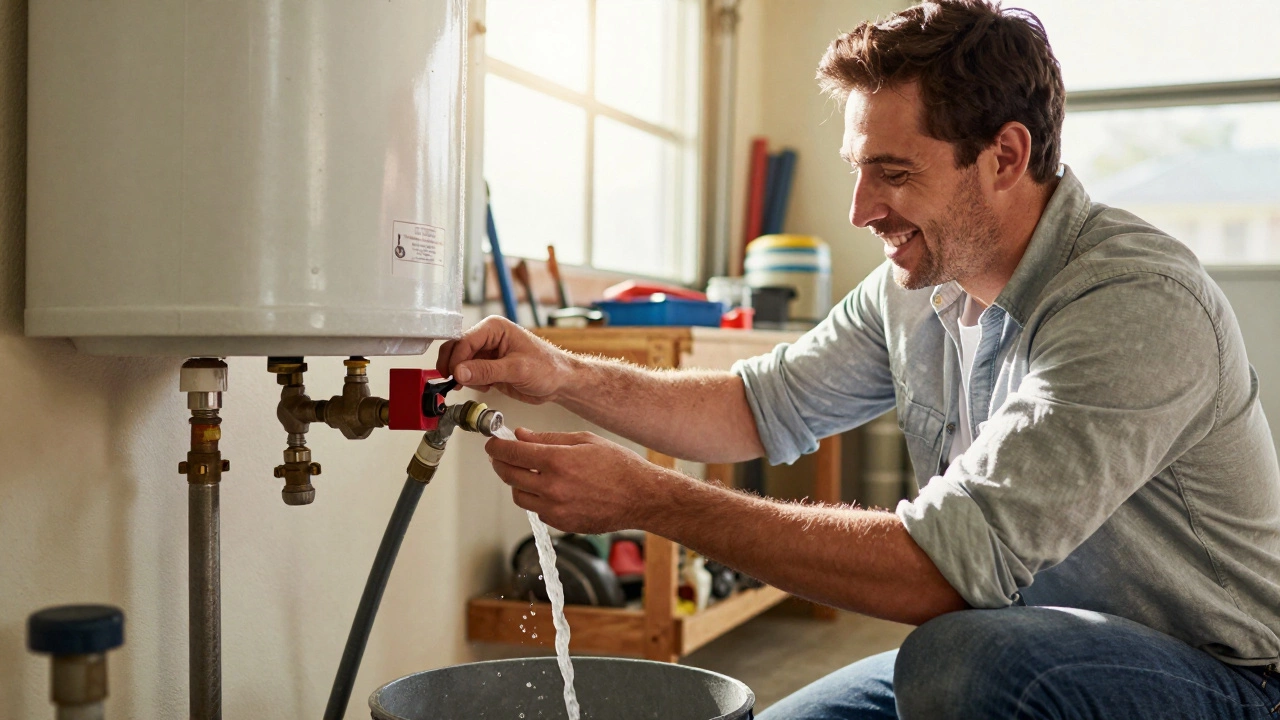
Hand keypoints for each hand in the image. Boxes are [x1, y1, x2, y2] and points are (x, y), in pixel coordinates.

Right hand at [435, 316, 572, 403]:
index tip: (455, 376)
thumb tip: (460, 372)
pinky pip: (469, 375)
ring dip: (464, 377)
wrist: (560, 382)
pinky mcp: (488, 368)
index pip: (464, 341)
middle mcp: (487, 338)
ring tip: (483, 385)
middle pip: (456, 350)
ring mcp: (486, 354)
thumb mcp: (517, 369)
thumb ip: (487, 370)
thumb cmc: (548, 368)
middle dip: (454, 367)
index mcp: (494, 328)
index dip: (457, 359)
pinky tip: (488, 387)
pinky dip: (472, 383)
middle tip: (456, 383)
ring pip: (460, 364)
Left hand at [486, 428, 674, 533]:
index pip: (511, 453)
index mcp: (557, 461)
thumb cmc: (620, 466)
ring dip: (516, 482)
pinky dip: (536, 498)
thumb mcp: (585, 440)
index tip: (493, 442)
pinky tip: (548, 488)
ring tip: (526, 472)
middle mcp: (552, 488)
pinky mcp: (561, 524)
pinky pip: (537, 510)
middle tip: (501, 455)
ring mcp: (556, 509)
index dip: (496, 446)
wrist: (642, 497)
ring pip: (518, 496)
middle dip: (500, 462)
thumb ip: (548, 438)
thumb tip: (521, 435)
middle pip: (508, 475)